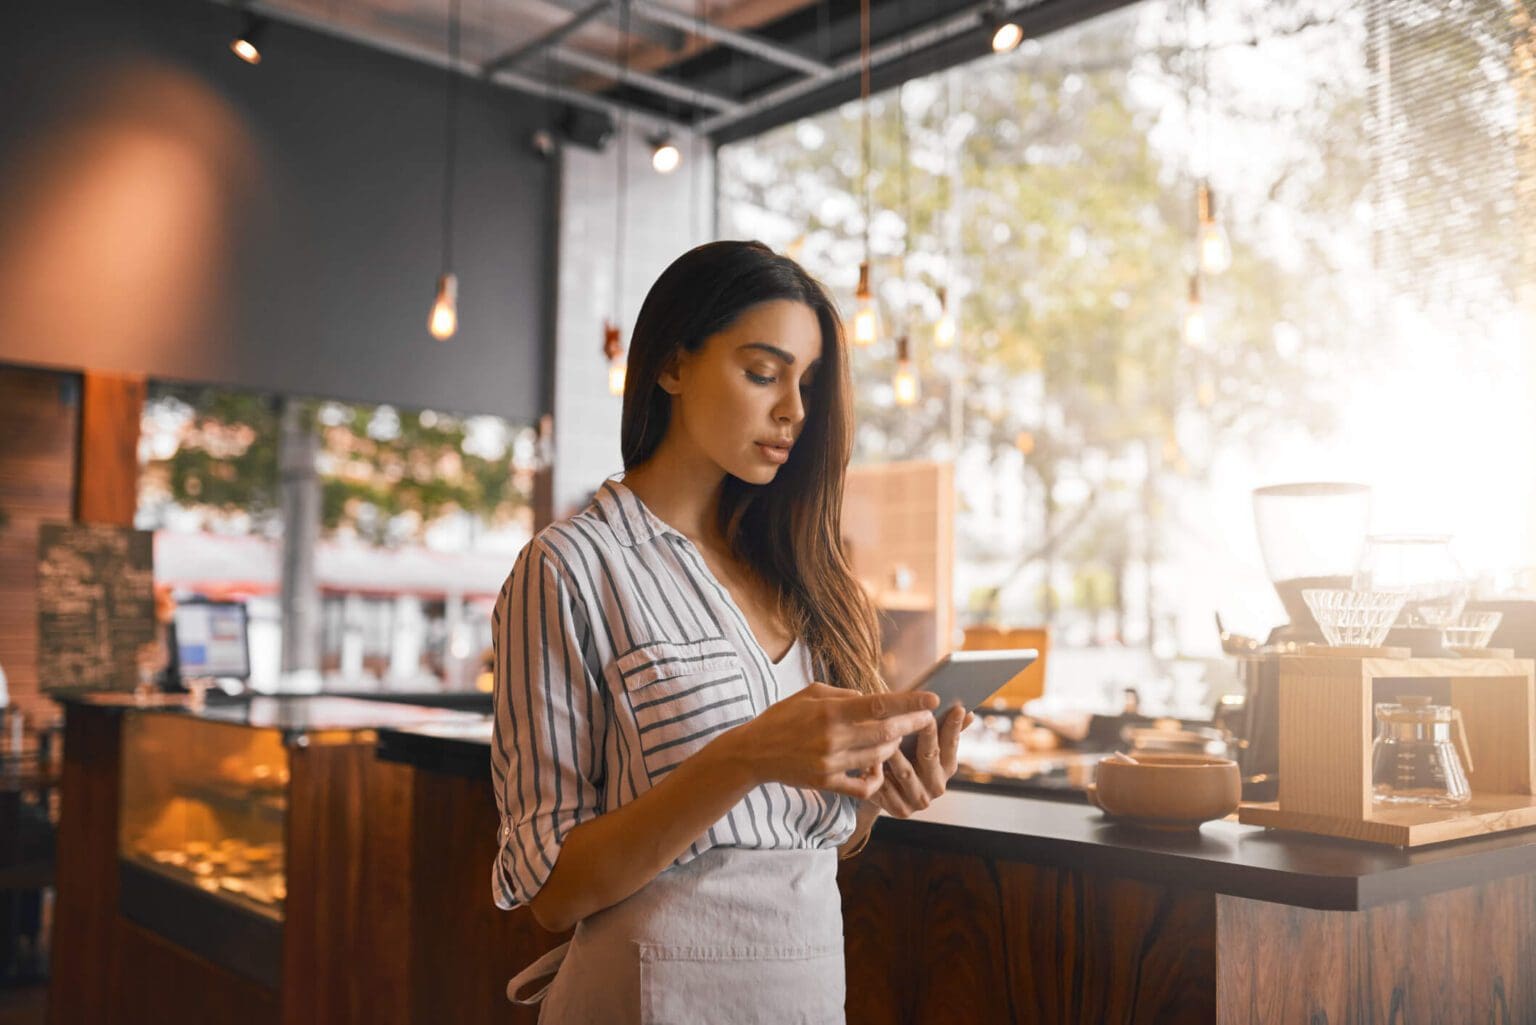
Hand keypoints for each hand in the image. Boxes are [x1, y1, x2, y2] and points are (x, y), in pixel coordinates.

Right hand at [715, 683, 939, 800]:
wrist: (753, 752)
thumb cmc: (783, 717)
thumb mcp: (810, 693)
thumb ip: (844, 695)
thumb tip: (874, 697)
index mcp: (830, 711)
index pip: (879, 704)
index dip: (910, 701)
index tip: (932, 698)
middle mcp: (833, 737)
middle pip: (886, 732)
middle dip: (912, 724)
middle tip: (927, 719)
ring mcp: (830, 763)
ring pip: (879, 757)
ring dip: (895, 747)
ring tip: (900, 738)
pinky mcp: (826, 783)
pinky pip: (863, 785)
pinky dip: (877, 776)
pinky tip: (879, 766)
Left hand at [866, 703, 973, 816]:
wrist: (887, 793)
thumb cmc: (909, 758)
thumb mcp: (926, 744)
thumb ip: (944, 729)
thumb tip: (967, 711)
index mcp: (947, 768)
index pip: (952, 744)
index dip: (954, 726)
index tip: (957, 707)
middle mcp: (937, 786)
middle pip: (930, 756)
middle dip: (927, 734)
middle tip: (923, 714)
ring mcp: (919, 800)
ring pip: (905, 771)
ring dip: (896, 752)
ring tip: (887, 732)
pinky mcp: (900, 810)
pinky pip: (887, 788)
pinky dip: (878, 773)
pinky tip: (868, 759)